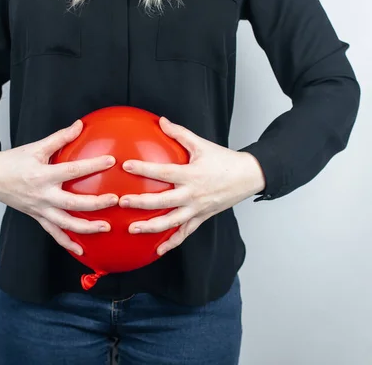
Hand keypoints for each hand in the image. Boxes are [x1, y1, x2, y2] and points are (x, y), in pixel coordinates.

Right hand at [0, 120, 118, 255]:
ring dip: (87, 228)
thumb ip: (59, 138)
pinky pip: (54, 233)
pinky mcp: (38, 217)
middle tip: (115, 200)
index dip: (92, 165)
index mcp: (43, 175)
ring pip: (65, 223)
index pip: (72, 170)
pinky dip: (67, 243)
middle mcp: (42, 195)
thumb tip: (79, 125)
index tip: (110, 161)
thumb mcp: (36, 147)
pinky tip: (81, 249)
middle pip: (73, 203)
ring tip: (106, 227)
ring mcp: (40, 209)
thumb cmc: (13, 161)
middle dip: (96, 204)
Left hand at [119, 117, 265, 255]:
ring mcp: (197, 209)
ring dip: (151, 227)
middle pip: (163, 201)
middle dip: (141, 202)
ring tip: (132, 229)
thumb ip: (180, 133)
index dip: (144, 168)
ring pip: (172, 222)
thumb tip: (161, 121)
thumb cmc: (224, 160)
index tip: (126, 165)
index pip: (163, 172)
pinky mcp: (202, 218)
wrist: (248, 177)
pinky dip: (172, 243)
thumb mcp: (202, 144)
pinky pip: (185, 233)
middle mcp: (193, 194)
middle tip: (122, 202)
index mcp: (191, 174)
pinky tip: (157, 250)